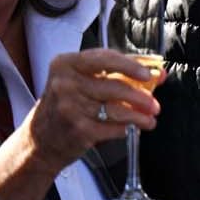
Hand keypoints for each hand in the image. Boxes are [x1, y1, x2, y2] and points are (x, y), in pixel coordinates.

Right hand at [20, 49, 158, 174]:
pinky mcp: (78, 130)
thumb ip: (118, 73)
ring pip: (118, 110)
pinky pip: (114, 128)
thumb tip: (160, 73)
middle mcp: (65, 84)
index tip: (149, 74)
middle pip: (116, 87)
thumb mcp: (81, 82)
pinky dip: (127, 129)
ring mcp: (70, 108)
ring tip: (150, 119)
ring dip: (140, 116)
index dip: (131, 66)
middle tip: (155, 105)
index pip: (105, 58)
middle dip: (142, 97)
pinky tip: (132, 129)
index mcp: (65, 65)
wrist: (40, 141)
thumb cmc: (67, 105)